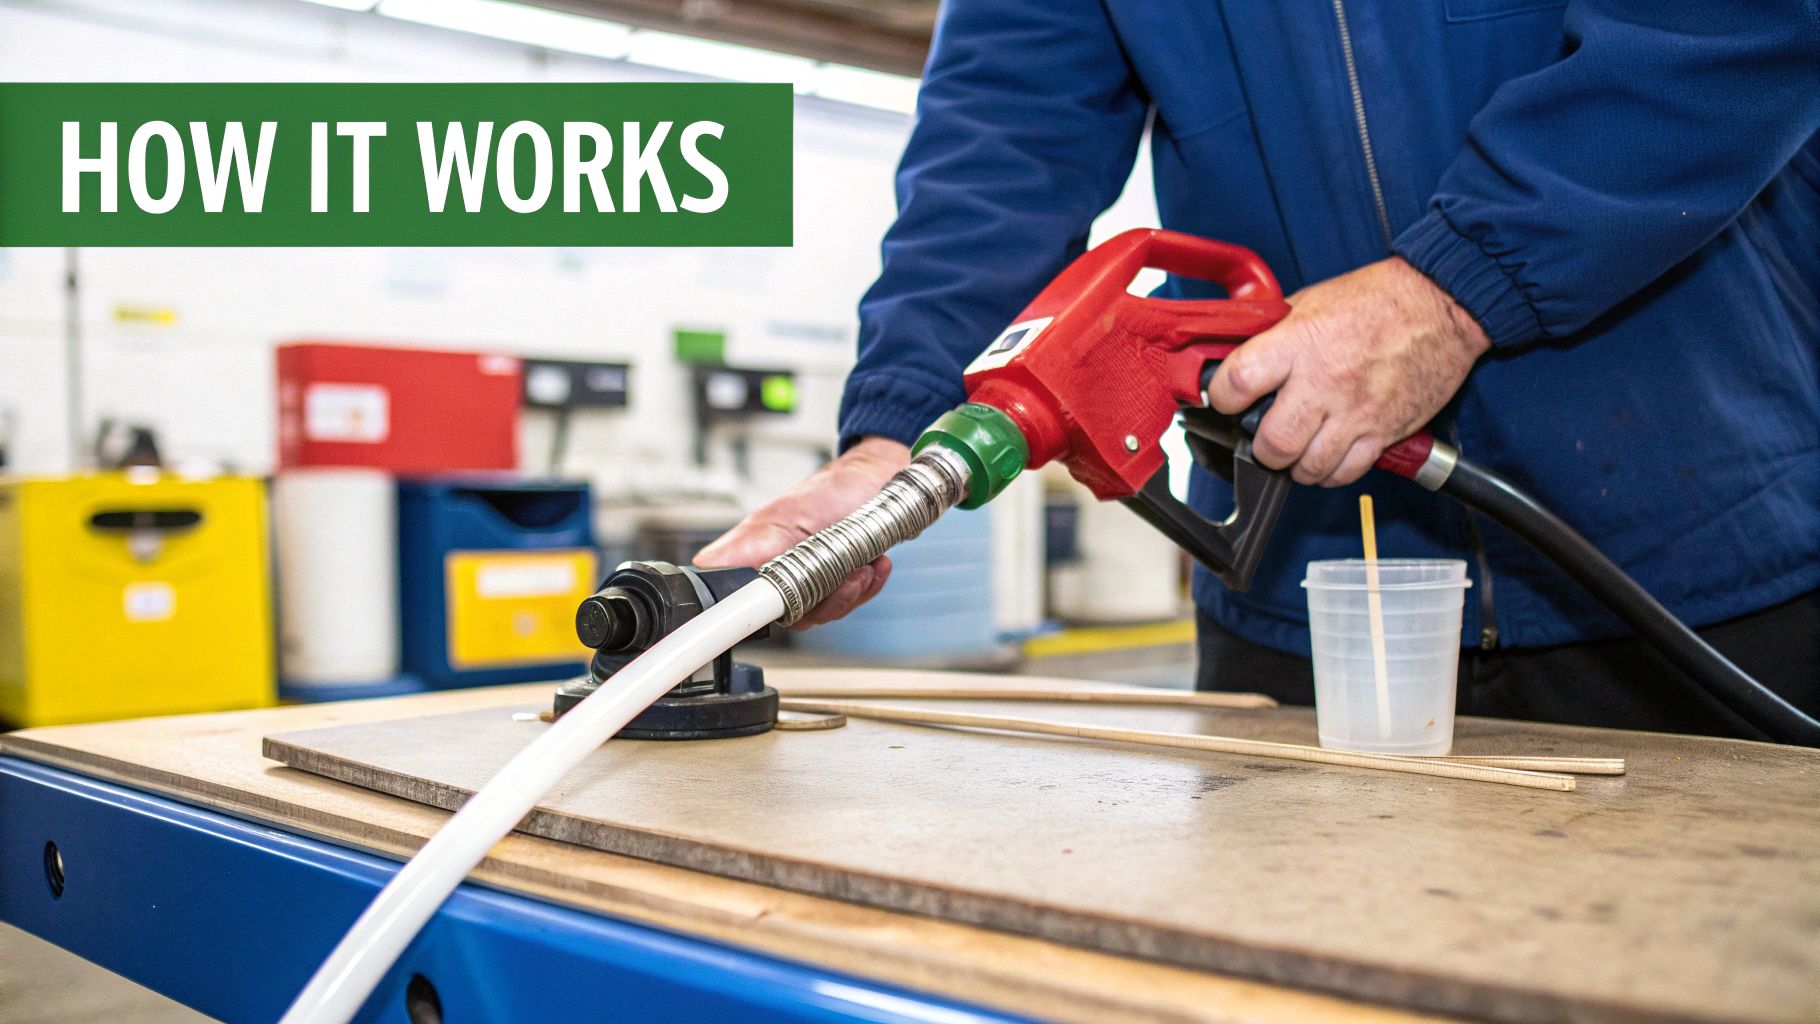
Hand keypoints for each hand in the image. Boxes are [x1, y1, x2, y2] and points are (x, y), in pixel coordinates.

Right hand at [695, 437, 909, 626]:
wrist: (873, 481)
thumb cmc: (828, 491)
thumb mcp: (786, 514)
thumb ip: (749, 543)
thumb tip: (707, 563)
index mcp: (757, 559)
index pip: (744, 605)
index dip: (766, 610)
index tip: (796, 597)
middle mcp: (780, 574)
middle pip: (790, 617)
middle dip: (825, 601)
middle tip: (847, 575)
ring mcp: (809, 581)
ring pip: (822, 614)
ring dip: (850, 593)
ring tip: (864, 566)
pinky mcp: (838, 584)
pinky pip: (849, 604)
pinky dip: (867, 588)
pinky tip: (875, 566)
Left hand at [1205, 257, 1490, 486]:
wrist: (1442, 305)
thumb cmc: (1377, 300)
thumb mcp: (1311, 301)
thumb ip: (1274, 332)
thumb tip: (1238, 349)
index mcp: (1298, 344)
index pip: (1236, 384)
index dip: (1223, 397)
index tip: (1228, 398)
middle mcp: (1323, 382)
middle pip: (1272, 443)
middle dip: (1261, 447)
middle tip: (1265, 435)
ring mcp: (1355, 412)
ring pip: (1307, 467)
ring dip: (1295, 465)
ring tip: (1298, 448)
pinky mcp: (1383, 431)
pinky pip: (1346, 472)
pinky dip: (1330, 472)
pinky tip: (1327, 456)